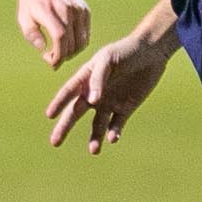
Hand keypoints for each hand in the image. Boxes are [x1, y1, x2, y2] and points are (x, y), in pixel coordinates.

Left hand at [16, 0, 90, 67]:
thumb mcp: (24, 15)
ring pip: (82, 41)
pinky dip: (79, 42)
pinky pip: (86, 33)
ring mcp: (79, 10)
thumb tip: (43, 48)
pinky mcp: (85, 10)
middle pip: (72, 44)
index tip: (51, 62)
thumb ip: (31, 34)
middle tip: (53, 58)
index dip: (57, 55)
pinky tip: (68, 41)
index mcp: (50, 12)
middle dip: (63, 57)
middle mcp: (68, 11)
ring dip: (73, 52)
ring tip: (61, 51)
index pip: (60, 39)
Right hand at [46, 35, 170, 153]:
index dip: (58, 103)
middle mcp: (94, 93)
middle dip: (65, 127)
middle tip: (54, 142)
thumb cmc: (126, 50)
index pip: (68, 92)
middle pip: (76, 113)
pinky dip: (114, 133)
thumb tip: (91, 101)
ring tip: (94, 150)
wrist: (152, 52)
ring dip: (95, 138)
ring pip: (98, 125)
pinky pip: (117, 125)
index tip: (49, 115)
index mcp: (86, 78)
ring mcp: (109, 102)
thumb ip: (97, 79)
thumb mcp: (108, 59)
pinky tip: (113, 138)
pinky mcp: (125, 109)